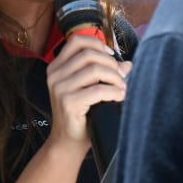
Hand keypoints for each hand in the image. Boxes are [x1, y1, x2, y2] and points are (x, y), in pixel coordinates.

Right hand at [44, 33, 128, 152]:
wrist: (68, 141)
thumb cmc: (81, 113)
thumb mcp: (90, 88)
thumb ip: (105, 72)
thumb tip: (128, 64)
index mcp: (57, 67)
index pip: (76, 41)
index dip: (97, 44)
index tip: (111, 56)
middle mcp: (55, 75)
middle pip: (89, 54)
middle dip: (111, 64)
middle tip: (121, 78)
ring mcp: (59, 88)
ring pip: (95, 70)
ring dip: (114, 78)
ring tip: (121, 88)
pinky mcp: (68, 102)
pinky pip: (97, 90)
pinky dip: (113, 92)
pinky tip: (119, 97)